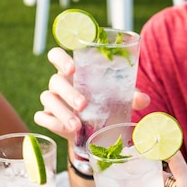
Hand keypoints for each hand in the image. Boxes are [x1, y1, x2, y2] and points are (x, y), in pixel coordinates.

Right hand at [34, 47, 150, 140]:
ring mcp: (51, 99)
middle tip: (83, 105)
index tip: (72, 68)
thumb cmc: (104, 104)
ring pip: (47, 100)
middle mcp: (59, 82)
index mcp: (73, 70)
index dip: (60, 58)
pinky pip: (42, 117)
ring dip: (61, 112)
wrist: (93, 129)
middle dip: (68, 93)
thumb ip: (129, 96)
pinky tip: (65, 131)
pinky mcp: (48, 117)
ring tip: (76, 126)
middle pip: (54, 81)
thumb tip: (144, 100)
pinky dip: (52, 123)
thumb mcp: (117, 98)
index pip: (56, 55)